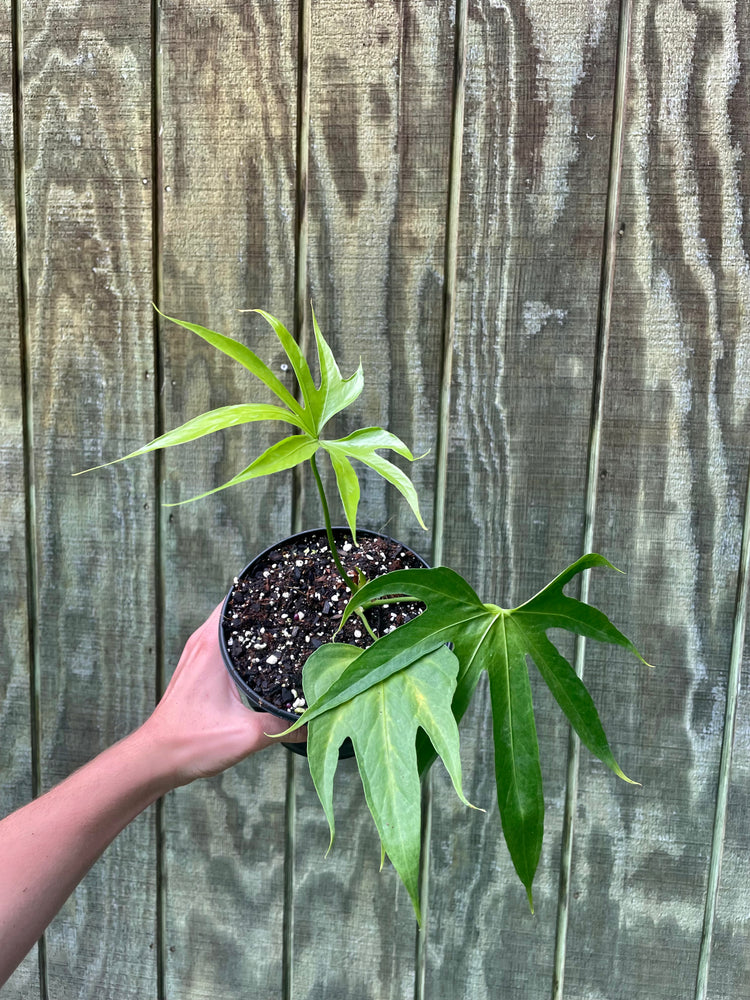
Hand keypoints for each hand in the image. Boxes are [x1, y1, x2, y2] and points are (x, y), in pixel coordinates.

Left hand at [138, 604, 305, 785]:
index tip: (294, 591)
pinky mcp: (197, 666)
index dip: (267, 591)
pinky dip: (244, 642)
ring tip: (288, 627)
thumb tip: (317, 718)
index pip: (240, 599)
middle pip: (239, 608)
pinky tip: (265, 655)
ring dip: (255, 625)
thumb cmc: (191, 742)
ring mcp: (198, 652)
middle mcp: (203, 641)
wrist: (156, 758)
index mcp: (213, 645)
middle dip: (268, 607)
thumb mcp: (247, 735)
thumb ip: (284, 725)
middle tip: (300, 609)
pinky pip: (225, 641)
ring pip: (232, 625)